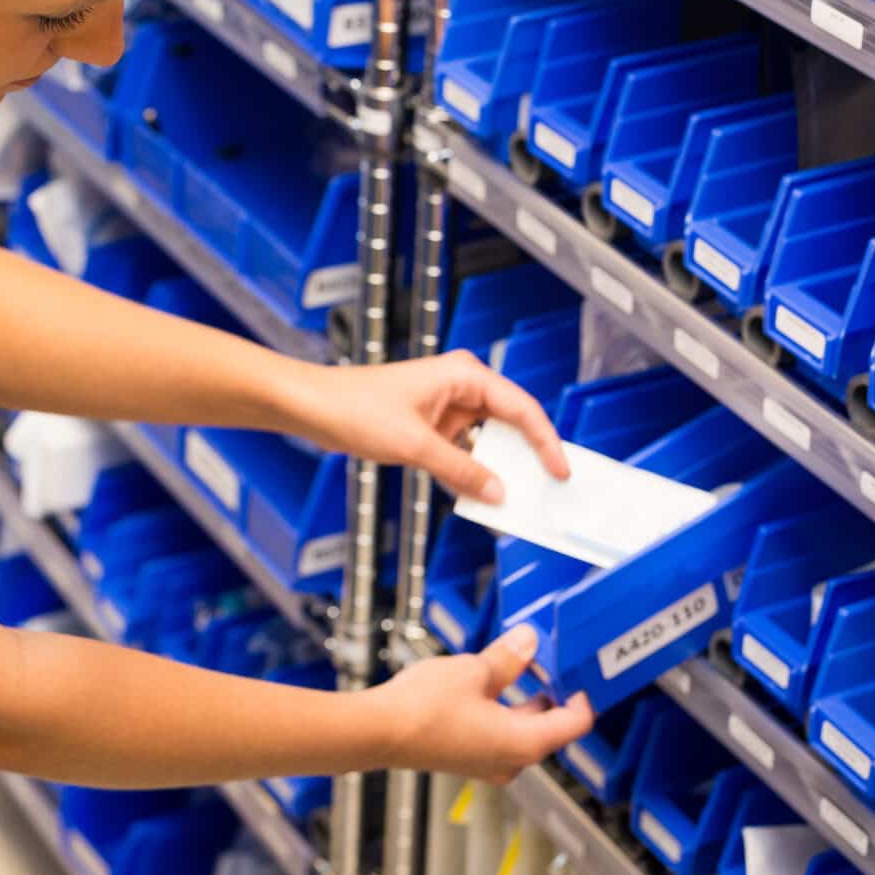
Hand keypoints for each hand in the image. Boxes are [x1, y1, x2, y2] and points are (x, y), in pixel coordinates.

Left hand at [283, 350, 565, 501]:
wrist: (314, 407)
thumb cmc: (355, 407)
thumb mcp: (415, 446)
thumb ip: (461, 471)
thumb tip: (498, 491)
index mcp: (464, 375)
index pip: (521, 408)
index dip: (546, 441)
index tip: (560, 471)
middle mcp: (460, 386)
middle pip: (509, 423)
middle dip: (526, 457)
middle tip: (546, 489)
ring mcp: (445, 406)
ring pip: (487, 440)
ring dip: (497, 467)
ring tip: (517, 498)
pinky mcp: (431, 424)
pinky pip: (463, 450)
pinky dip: (472, 471)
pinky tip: (480, 495)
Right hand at [363, 626, 593, 782]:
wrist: (378, 731)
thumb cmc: (423, 709)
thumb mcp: (473, 671)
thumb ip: (507, 658)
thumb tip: (529, 641)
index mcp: (524, 743)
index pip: (574, 723)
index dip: (583, 694)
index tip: (580, 671)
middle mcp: (511, 761)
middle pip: (549, 729)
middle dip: (551, 692)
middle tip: (548, 660)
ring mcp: (488, 763)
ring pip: (522, 731)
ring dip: (524, 700)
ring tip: (519, 665)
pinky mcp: (468, 758)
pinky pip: (499, 735)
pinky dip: (503, 711)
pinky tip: (490, 685)